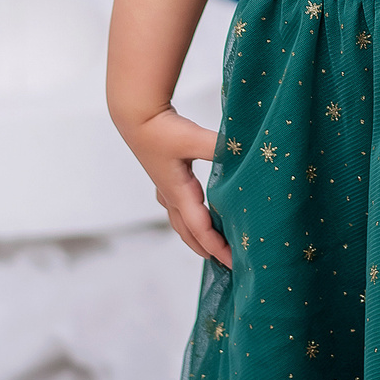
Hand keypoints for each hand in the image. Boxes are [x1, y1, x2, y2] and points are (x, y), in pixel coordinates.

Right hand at [141, 107, 231, 266]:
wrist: (135, 115)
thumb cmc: (162, 128)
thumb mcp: (192, 138)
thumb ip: (219, 146)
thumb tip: (243, 153)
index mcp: (178, 191)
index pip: (200, 228)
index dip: (217, 246)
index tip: (234, 260)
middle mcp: (170, 195)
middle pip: (189, 232)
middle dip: (207, 249)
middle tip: (228, 264)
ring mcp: (165, 188)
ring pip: (181, 222)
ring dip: (196, 236)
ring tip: (212, 247)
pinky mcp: (165, 177)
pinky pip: (179, 207)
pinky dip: (191, 217)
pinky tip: (197, 212)